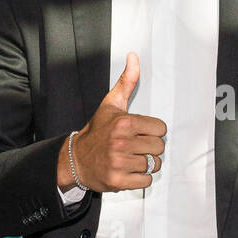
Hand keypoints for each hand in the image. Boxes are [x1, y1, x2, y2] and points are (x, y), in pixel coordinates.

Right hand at [59, 52, 166, 191]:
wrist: (76, 158)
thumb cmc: (98, 131)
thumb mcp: (111, 104)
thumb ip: (127, 81)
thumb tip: (134, 56)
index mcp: (125, 123)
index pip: (161, 130)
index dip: (152, 131)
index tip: (139, 133)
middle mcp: (122, 142)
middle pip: (160, 148)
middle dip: (150, 148)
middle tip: (134, 147)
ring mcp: (120, 162)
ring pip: (154, 164)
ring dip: (146, 163)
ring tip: (131, 158)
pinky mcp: (118, 181)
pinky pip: (146, 181)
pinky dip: (140, 178)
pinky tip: (128, 170)